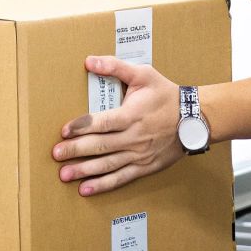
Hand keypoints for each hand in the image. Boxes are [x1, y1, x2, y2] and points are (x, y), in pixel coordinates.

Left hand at [53, 56, 181, 195]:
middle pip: (101, 146)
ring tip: (64, 175)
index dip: (82, 126)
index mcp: (132, 115)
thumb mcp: (143, 74)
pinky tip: (86, 189)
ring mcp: (139, 155)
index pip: (103, 122)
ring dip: (84, 171)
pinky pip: (121, 178)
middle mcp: (134, 137)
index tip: (65, 131)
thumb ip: (115, 67)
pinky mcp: (145, 167)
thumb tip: (89, 61)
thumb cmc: (166, 95)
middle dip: (76, 151)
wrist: (195, 119)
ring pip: (108, 165)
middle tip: (56, 155)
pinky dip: (103, 185)